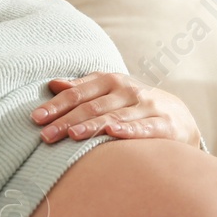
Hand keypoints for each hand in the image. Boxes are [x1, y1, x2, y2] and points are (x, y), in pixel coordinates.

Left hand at [33, 71, 201, 148]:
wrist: (179, 116)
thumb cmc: (135, 105)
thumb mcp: (109, 92)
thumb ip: (83, 88)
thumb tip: (53, 84)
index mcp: (111, 81)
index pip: (79, 93)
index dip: (57, 105)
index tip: (36, 118)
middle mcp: (128, 90)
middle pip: (92, 106)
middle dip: (67, 120)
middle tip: (45, 135)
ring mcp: (147, 106)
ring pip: (115, 116)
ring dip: (92, 126)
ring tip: (72, 134)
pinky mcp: (164, 124)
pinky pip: (144, 128)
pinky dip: (129, 130)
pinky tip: (113, 133)